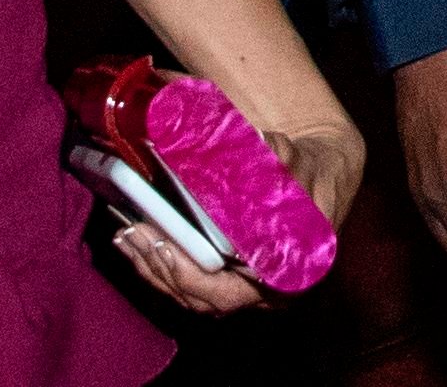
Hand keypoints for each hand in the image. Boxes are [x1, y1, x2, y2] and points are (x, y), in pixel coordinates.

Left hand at [109, 113, 363, 315]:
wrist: (321, 176)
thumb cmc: (312, 171)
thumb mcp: (300, 162)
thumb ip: (279, 160)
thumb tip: (254, 147)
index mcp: (290, 270)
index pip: (236, 290)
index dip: (196, 276)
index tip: (166, 248)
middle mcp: (267, 291)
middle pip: (206, 298)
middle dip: (164, 269)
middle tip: (136, 235)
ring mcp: (246, 289)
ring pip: (193, 296)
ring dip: (155, 269)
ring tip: (126, 237)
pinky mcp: (227, 278)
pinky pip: (190, 284)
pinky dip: (160, 266)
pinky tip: (135, 241)